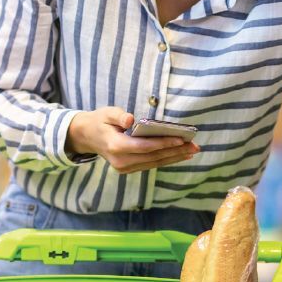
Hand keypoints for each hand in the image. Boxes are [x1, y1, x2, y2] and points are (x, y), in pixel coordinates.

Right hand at [66, 107, 199, 173]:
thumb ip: (118, 115)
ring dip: (174, 157)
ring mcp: (125, 167)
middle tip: (195, 146)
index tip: (181, 139)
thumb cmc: (100, 121)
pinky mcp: (129, 169)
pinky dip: (166, 159)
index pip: (144, 146)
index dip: (164, 143)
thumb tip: (130, 118)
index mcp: (116, 146)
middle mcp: (121, 161)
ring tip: (192, 151)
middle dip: (175, 151)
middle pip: (153, 157)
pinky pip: (151, 164)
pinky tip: (180, 155)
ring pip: (154, 163)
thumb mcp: (106, 113)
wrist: (87, 136)